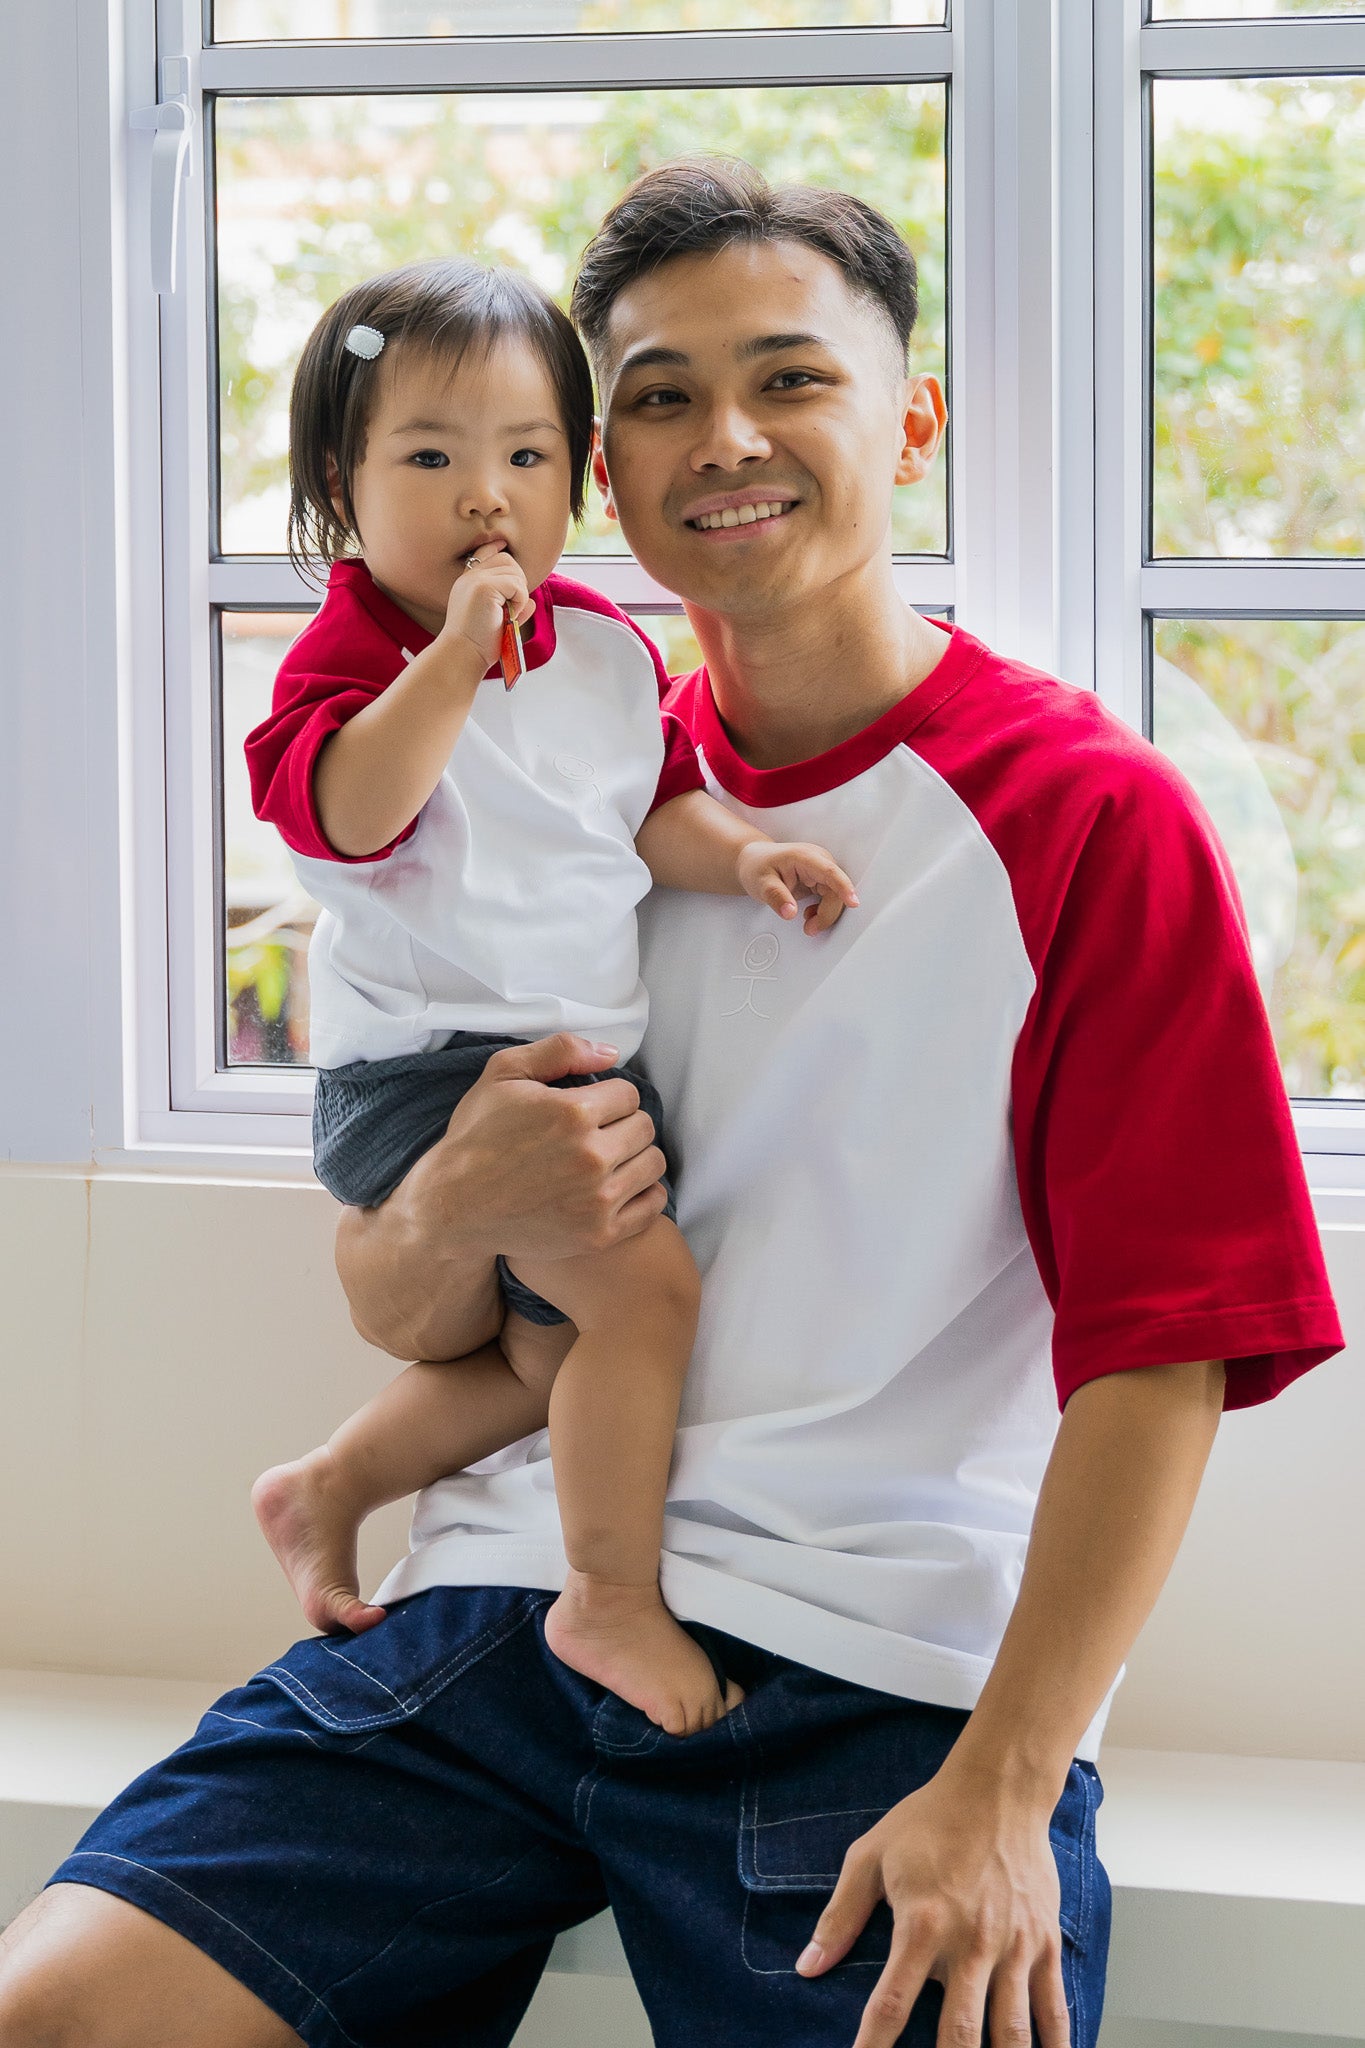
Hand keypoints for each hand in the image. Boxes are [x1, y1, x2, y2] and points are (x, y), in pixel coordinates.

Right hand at [399, 1032, 669, 1265]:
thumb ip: (560, 1051)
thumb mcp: (503, 1074)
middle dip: (624, 1124)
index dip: (609, 1097)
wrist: (453, 1207)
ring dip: (635, 1156)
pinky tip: (619, 1186)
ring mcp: (597, 1200)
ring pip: (652, 1163)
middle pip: (644, 1127)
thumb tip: (612, 1053)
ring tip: (609, 1158)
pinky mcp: (598, 1234)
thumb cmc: (476, 1137)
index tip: (591, 1108)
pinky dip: (642, 1193)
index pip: (629, 1094)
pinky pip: (651, 1205)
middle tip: (598, 1133)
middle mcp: (590, 1157)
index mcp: (572, 1113)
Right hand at [440, 542, 535, 669]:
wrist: (462, 654)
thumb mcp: (495, 621)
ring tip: (508, 614)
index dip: (497, 548)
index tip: (502, 545)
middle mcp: (470, 577)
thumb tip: (531, 602)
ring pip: (514, 571)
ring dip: (519, 594)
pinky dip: (519, 602)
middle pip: (507, 560)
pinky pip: (517, 586)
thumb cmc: (476, 645)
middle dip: (518, 582)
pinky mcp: (484, 587)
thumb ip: (511, 608)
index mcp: (467, 583)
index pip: (484, 553)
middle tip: (511, 608)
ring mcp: (476, 579)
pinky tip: (508, 616)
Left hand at [736, 839, 859, 933]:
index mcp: (805, 857)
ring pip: (835, 896)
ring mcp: (821, 871)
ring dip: (825, 914)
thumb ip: (776, 897)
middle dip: (827, 913)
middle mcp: (818, 861)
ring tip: (807, 923)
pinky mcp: (821, 880)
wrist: (755, 863)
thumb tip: (790, 912)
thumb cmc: (758, 867)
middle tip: (810, 928)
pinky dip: (822, 911)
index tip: (853, 901)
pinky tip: (809, 915)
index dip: (843, 887)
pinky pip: (831, 898)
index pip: (829, 872)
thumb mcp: (760, 883)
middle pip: (835, 890)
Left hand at [796, 1767, 1070, 2047]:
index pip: (891, 2004)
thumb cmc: (930, 1820)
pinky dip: (1054, 2045)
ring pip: (1011, 2033)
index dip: (873, 2046)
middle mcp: (970, 1944)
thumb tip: (808, 1965)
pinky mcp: (1044, 1943)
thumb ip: (840, 1915)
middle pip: (959, 2035)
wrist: (997, 1789)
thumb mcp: (871, 1856)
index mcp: (922, 1925)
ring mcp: (1014, 1947)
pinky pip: (1054, 2008)